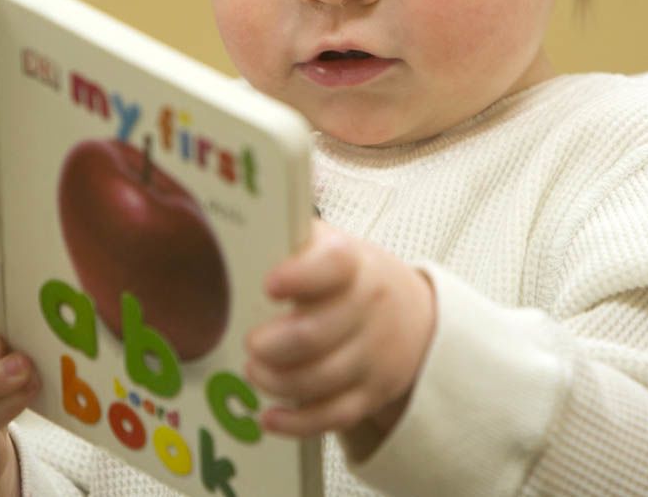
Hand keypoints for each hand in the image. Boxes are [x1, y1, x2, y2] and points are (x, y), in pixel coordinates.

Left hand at [244, 221, 435, 459]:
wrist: (414, 315)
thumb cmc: (349, 278)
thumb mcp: (326, 247)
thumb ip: (287, 243)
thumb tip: (233, 224)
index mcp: (351, 262)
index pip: (333, 264)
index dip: (300, 276)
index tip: (270, 285)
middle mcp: (367, 306)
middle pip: (316, 334)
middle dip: (273, 346)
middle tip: (251, 343)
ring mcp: (373, 354)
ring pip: (321, 379)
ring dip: (277, 381)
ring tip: (254, 372)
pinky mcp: (372, 393)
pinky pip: (334, 416)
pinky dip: (297, 422)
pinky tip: (269, 417)